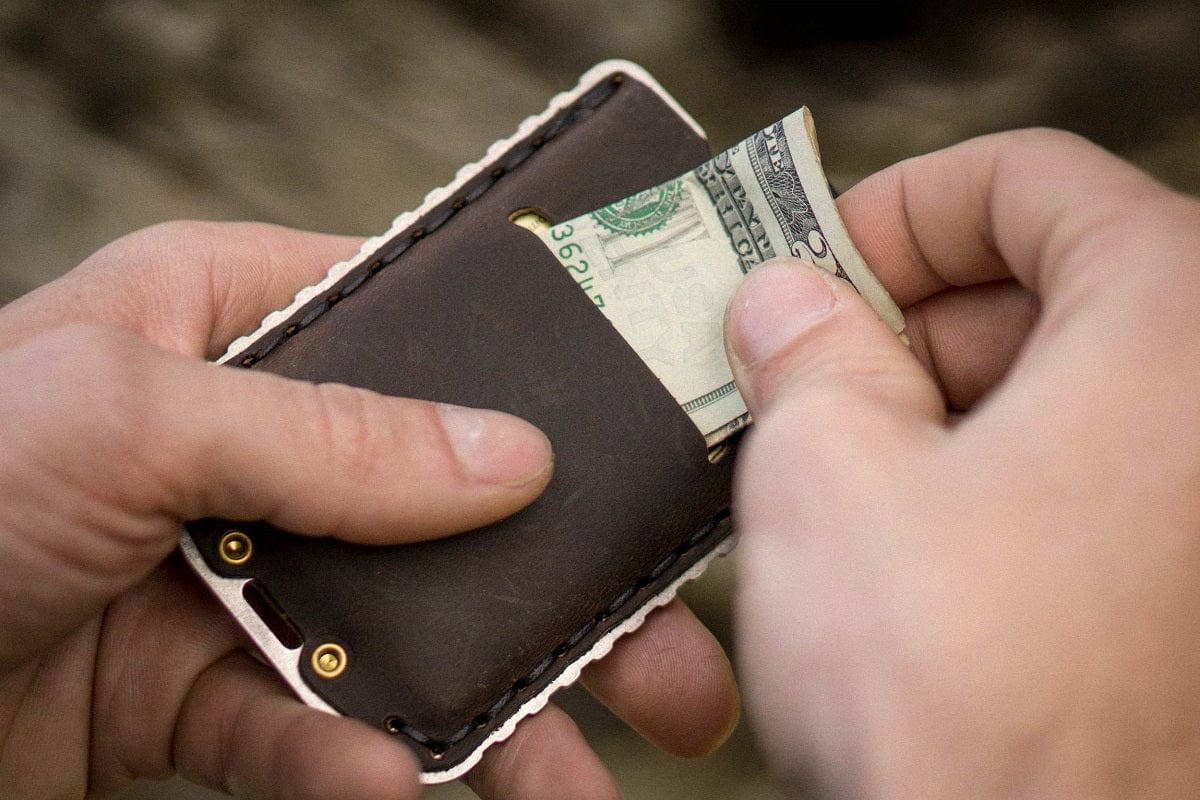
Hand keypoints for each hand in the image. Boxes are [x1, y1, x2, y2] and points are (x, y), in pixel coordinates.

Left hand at [0, 221, 736, 798]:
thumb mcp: (127, 410)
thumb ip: (330, 436)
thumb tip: (511, 458)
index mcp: (226, 321)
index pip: (418, 328)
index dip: (535, 379)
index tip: (649, 439)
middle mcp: (246, 441)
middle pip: (447, 509)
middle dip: (563, 592)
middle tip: (674, 666)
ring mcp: (231, 570)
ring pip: (404, 639)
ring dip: (496, 714)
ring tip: (587, 783)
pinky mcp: (197, 692)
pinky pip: (308, 732)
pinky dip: (356, 767)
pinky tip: (399, 789)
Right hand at [724, 130, 1199, 797]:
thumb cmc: (958, 699)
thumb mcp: (827, 474)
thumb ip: (802, 351)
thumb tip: (784, 305)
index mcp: (1174, 327)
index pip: (1031, 179)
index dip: (897, 209)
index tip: (812, 264)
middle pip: (1050, 284)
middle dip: (902, 318)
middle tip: (796, 369)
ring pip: (1060, 388)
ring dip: (932, 404)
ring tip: (832, 466)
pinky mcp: (1185, 589)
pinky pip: (1082, 478)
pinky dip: (985, 477)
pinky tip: (901, 537)